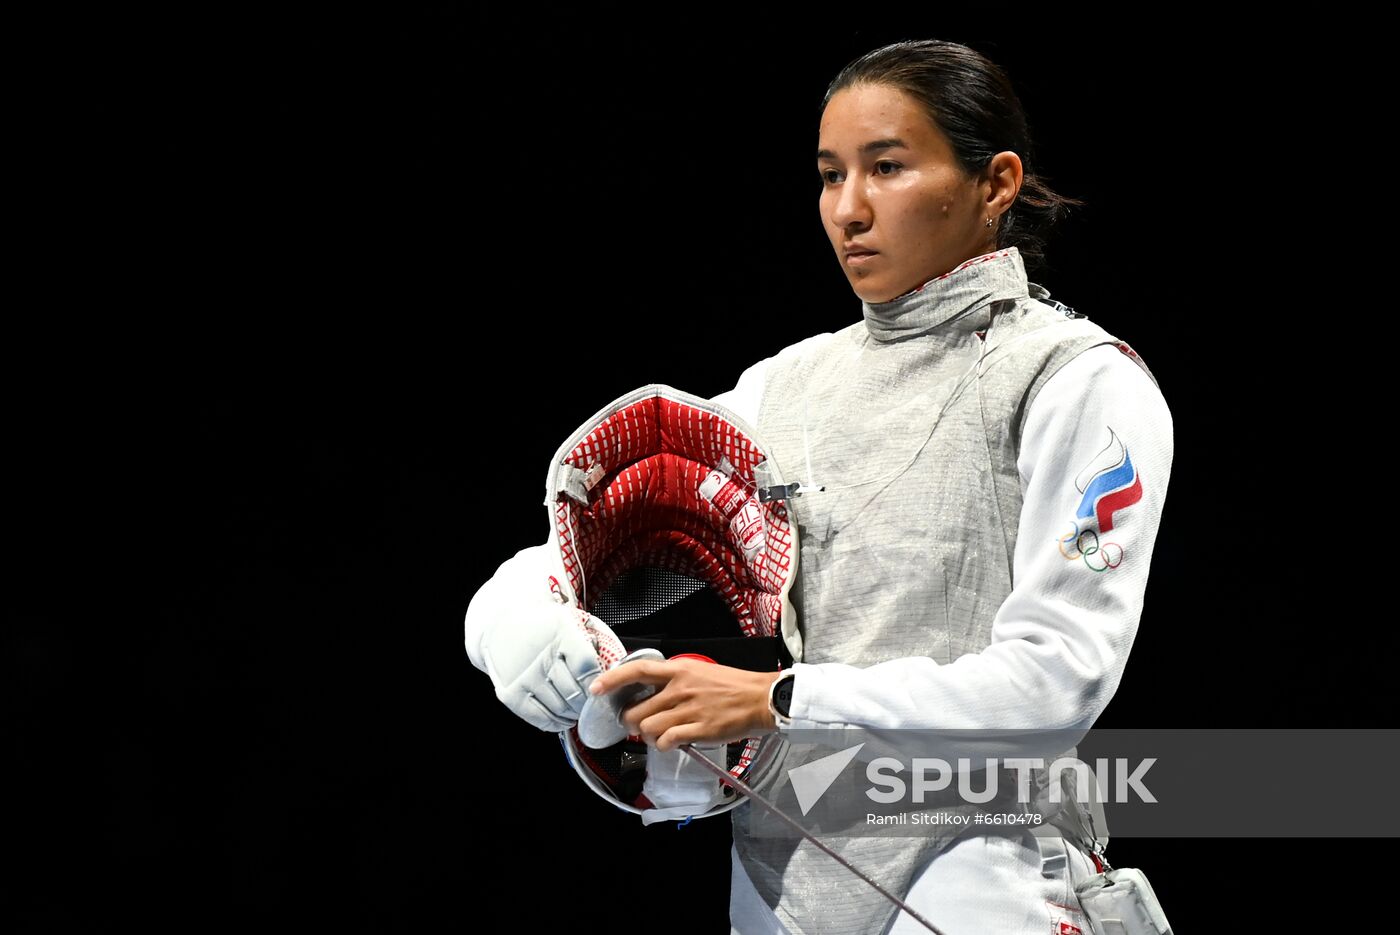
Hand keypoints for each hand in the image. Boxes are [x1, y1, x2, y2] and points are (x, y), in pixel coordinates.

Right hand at [479, 603, 620, 731]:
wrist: (499, 624)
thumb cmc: (540, 626)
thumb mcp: (566, 624)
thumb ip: (587, 647)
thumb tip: (610, 673)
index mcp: (560, 636)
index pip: (587, 669)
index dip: (598, 683)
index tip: (601, 689)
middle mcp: (541, 658)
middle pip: (574, 693)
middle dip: (587, 702)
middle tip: (591, 703)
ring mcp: (524, 678)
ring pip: (559, 708)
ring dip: (573, 714)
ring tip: (576, 710)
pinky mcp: (511, 694)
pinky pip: (539, 717)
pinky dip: (555, 722)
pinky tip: (561, 718)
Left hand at [588, 658, 781, 750]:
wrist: (761, 698)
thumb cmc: (733, 685)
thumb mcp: (699, 671)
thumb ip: (673, 680)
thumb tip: (650, 693)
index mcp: (679, 669)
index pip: (637, 670)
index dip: (612, 680)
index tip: (596, 689)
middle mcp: (679, 689)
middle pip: (636, 710)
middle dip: (633, 722)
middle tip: (641, 724)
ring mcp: (688, 710)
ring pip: (648, 728)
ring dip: (649, 735)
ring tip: (662, 733)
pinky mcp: (698, 730)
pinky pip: (666, 742)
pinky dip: (664, 745)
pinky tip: (673, 742)